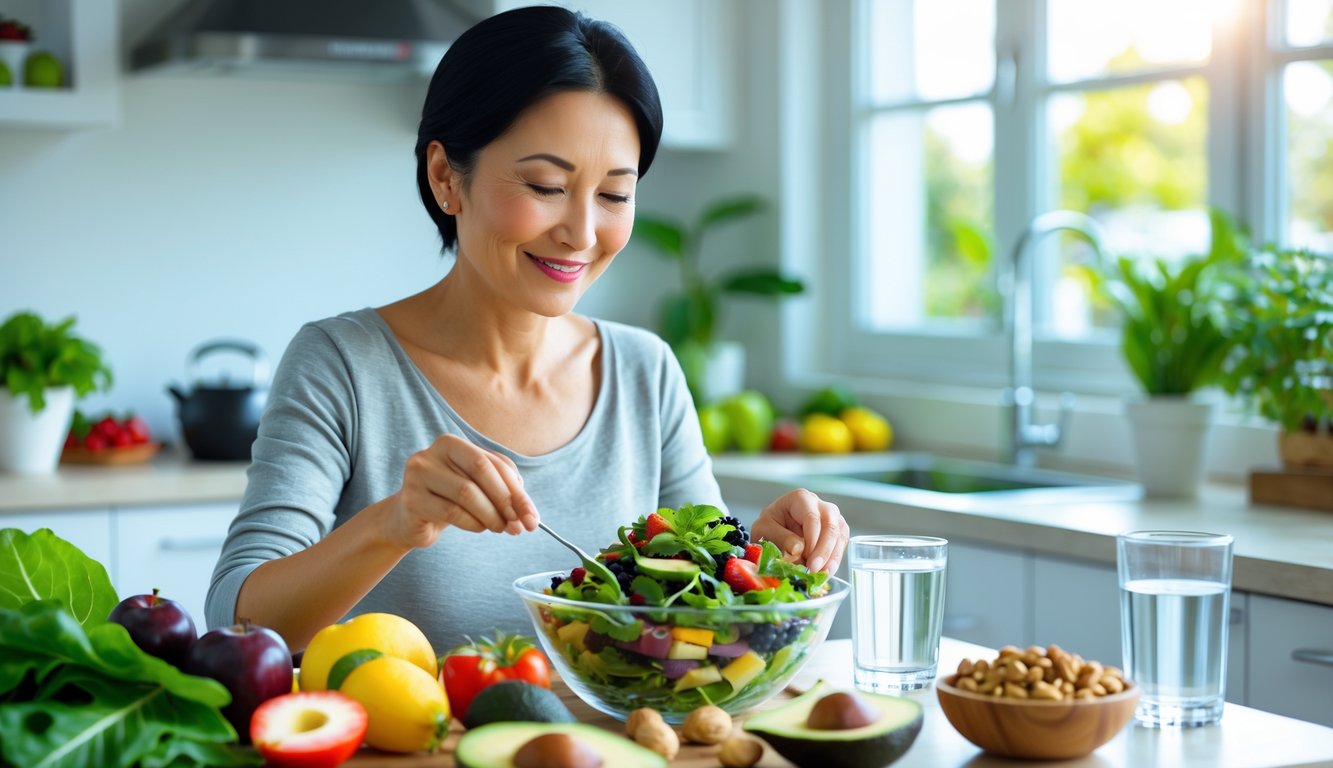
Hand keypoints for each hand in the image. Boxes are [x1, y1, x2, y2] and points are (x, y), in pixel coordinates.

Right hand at [384, 434, 539, 549]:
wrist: (410, 520)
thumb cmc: (450, 500)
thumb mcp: (478, 487)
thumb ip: (503, 489)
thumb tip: (527, 511)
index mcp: (451, 443)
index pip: (493, 462)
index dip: (517, 489)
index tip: (532, 515)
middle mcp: (431, 453)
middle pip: (480, 470)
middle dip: (507, 499)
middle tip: (520, 524)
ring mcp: (418, 476)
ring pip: (467, 493)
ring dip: (492, 515)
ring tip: (502, 528)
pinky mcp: (411, 501)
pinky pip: (452, 512)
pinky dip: (473, 523)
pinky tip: (480, 527)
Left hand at [749, 489, 848, 573]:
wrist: (773, 530)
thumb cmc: (769, 526)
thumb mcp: (764, 529)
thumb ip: (780, 538)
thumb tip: (799, 549)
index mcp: (800, 499)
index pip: (812, 517)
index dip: (812, 540)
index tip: (807, 559)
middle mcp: (820, 505)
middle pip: (830, 525)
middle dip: (824, 550)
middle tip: (814, 569)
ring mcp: (831, 517)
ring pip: (839, 535)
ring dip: (832, 557)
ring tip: (821, 575)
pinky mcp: (837, 531)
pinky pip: (841, 544)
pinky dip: (834, 560)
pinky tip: (825, 572)